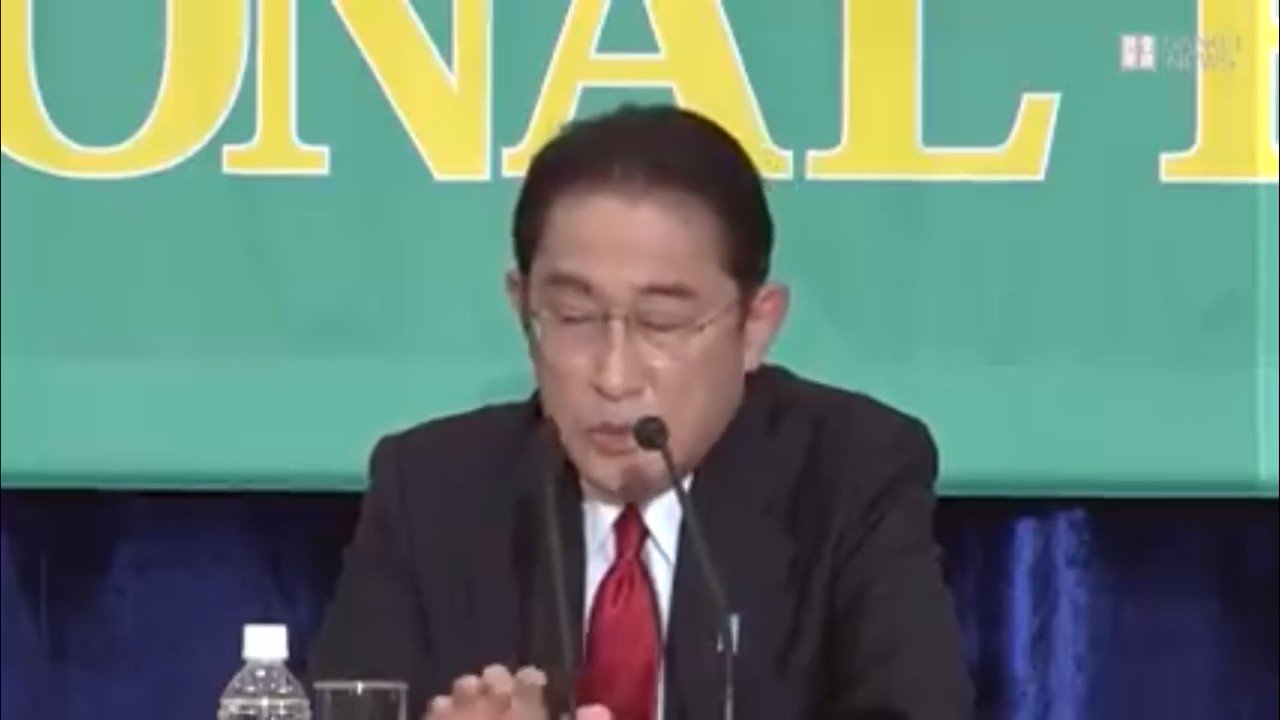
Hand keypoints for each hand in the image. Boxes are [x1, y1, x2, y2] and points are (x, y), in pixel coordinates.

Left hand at [423, 665, 610, 719]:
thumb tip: (596, 709)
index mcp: (523, 713)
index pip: (531, 679)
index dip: (534, 685)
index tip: (538, 693)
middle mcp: (488, 703)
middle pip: (495, 676)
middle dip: (502, 685)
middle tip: (509, 704)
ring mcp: (454, 714)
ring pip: (464, 685)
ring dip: (473, 695)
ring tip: (480, 712)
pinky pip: (437, 706)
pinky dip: (446, 711)